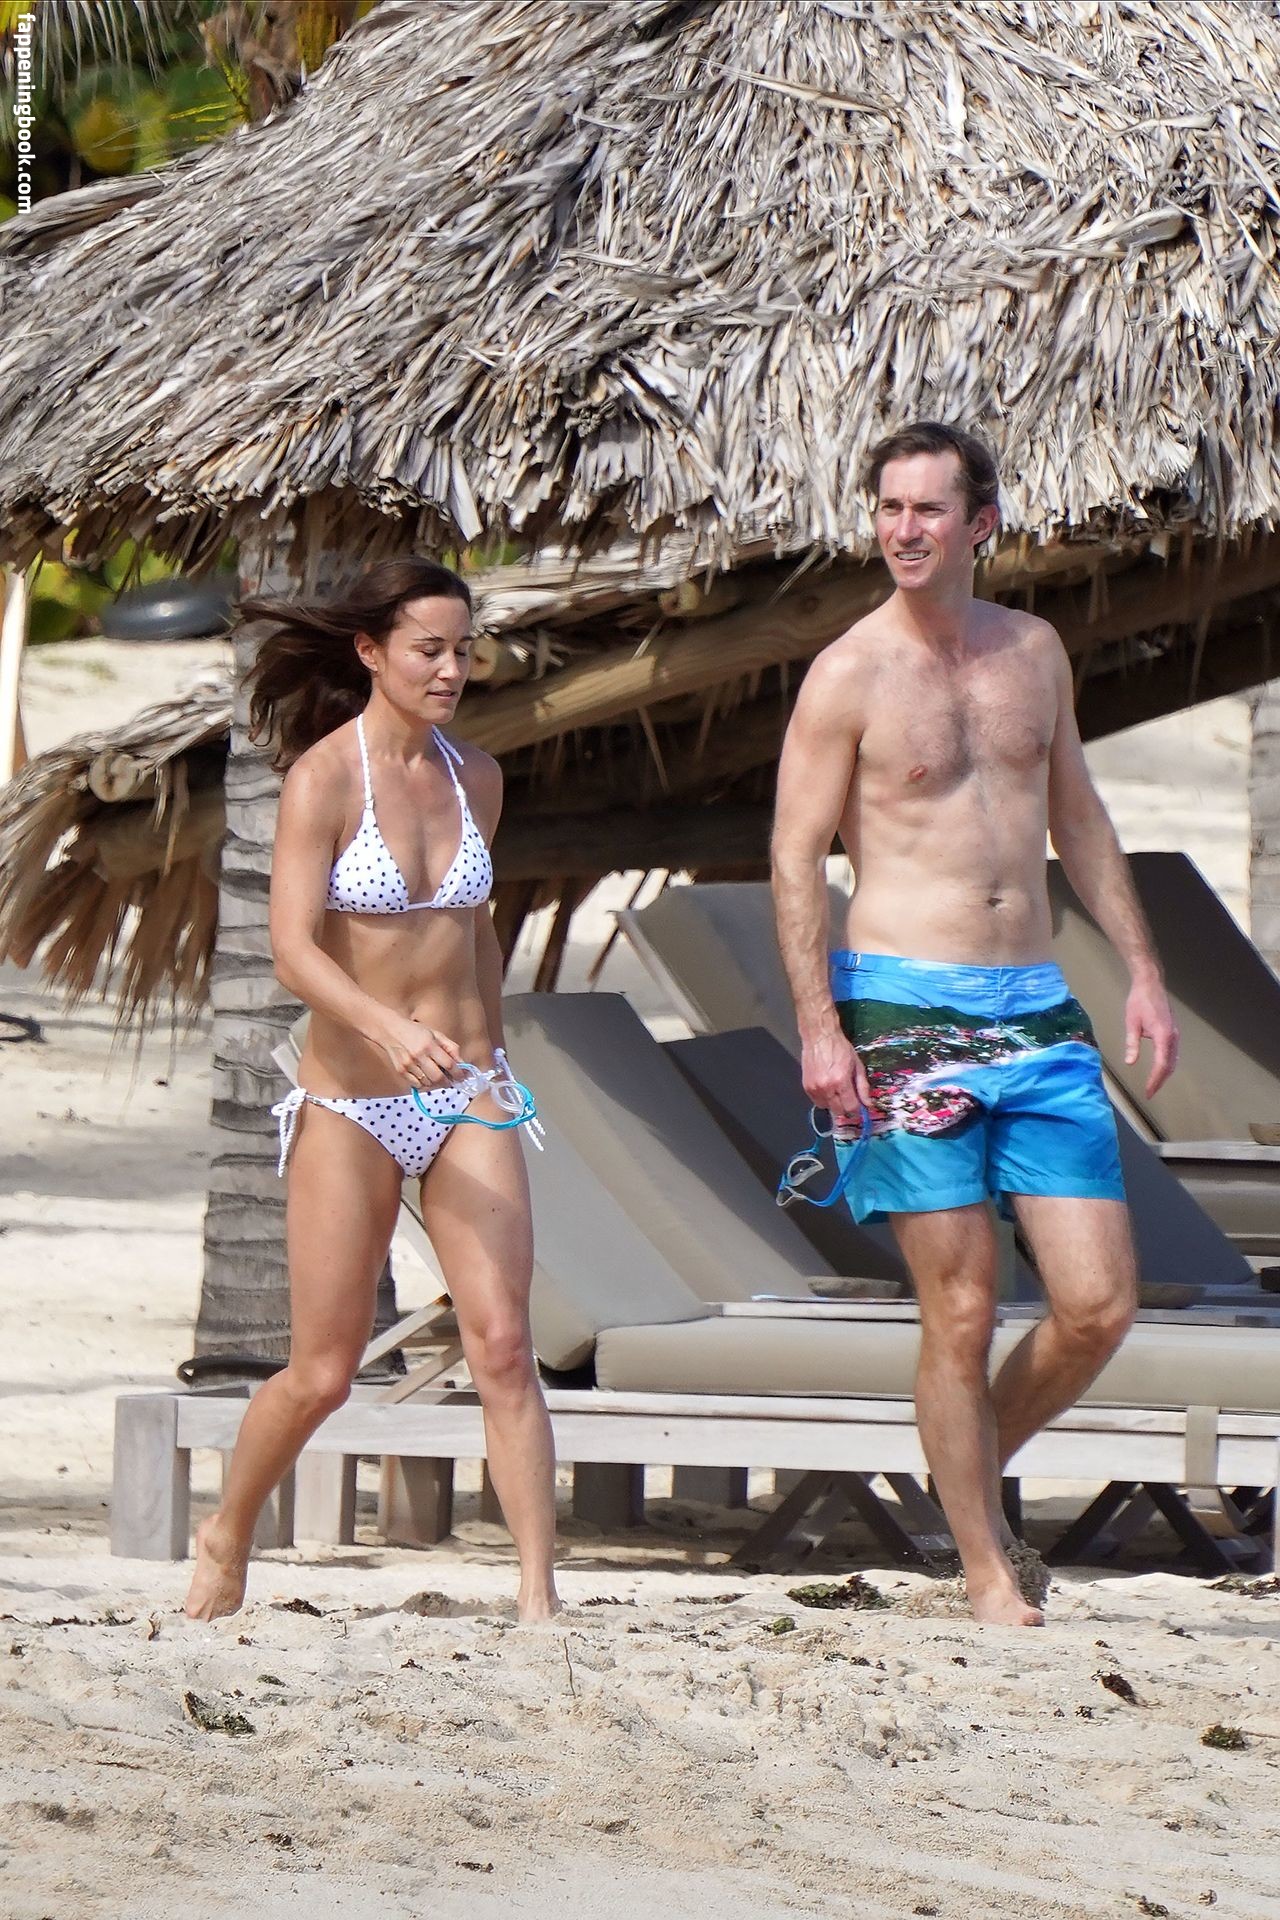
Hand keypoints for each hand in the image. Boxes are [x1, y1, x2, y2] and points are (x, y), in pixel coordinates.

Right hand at [377, 1013, 461, 1090]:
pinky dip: (424, 1084)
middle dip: (447, 1082)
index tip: (462, 1076)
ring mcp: (408, 1065)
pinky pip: (416, 1085)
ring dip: (436, 1083)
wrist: (390, 1030)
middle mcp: (418, 1055)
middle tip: (450, 1080)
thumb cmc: (416, 1031)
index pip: (449, 1064)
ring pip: (428, 1083)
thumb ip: (451, 1048)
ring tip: (437, 1075)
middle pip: (438, 1078)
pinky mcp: (401, 1071)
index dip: (458, 1073)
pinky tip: (425, 1076)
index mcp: (429, 1044)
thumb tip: (462, 1063)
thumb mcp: (436, 1034)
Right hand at [800, 1025, 871, 1123]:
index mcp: (841, 1081)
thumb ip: (863, 1087)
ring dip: (833, 1103)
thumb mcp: (857, 1065)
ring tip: (836, 1090)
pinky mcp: (806, 1087)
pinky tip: (827, 1088)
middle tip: (848, 1097)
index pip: (850, 1107)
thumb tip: (868, 1104)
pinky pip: (816, 1102)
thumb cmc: (840, 1048)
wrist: (819, 1037)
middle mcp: (826, 1088)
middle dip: (846, 1107)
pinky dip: (823, 1099)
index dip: (857, 1109)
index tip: (859, 1105)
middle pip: (838, 1111)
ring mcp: (814, 1088)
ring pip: (826, 1108)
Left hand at [1124, 977, 1178, 1097]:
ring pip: (1173, 1060)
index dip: (1155, 1080)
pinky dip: (1168, 1064)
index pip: (1161, 1064)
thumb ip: (1132, 1043)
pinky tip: (1160, 1070)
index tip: (1148, 1091)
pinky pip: (1173, 1053)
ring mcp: (1175, 1034)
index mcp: (1163, 1035)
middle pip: (1170, 1065)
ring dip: (1165, 1074)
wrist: (1151, 984)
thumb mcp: (1132, 1023)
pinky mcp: (1173, 1032)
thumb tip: (1130, 1062)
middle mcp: (1173, 1037)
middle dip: (1160, 1080)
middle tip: (1150, 1093)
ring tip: (1154, 1085)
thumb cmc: (1139, 1001)